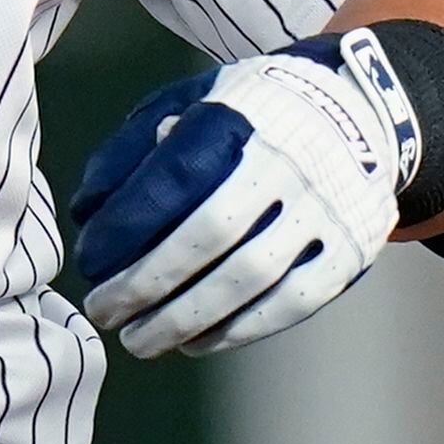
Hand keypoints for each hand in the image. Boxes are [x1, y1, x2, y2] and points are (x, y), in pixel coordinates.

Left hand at [70, 35, 413, 357]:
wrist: (356, 112)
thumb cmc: (244, 114)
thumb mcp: (185, 102)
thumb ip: (130, 149)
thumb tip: (88, 213)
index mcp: (239, 116)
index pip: (176, 175)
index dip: (127, 224)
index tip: (89, 262)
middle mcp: (288, 161)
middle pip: (211, 232)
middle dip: (148, 281)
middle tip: (102, 312)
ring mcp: (326, 209)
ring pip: (252, 276)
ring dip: (186, 318)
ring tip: (139, 340)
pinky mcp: (352, 249)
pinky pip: (292, 302)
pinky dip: (238, 329)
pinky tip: (194, 342)